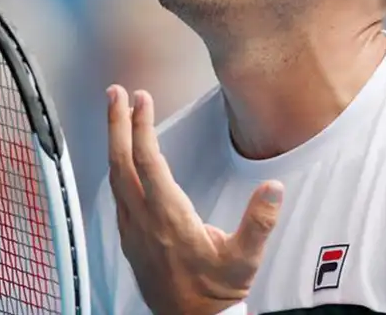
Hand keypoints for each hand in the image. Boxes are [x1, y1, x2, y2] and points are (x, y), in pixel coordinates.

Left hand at [106, 85, 283, 314]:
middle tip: (115, 93)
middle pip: (121, 162)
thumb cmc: (216, 292)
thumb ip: (259, 222)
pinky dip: (115, 165)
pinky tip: (120, 157)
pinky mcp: (129, 237)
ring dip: (113, 141)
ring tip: (115, 113)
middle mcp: (145, 221)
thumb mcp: (245, 260)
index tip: (142, 99)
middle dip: (117, 123)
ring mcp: (132, 229)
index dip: (143, 127)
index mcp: (170, 219)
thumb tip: (273, 188)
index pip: (150, 163)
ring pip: (114, 176)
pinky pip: (115, 193)